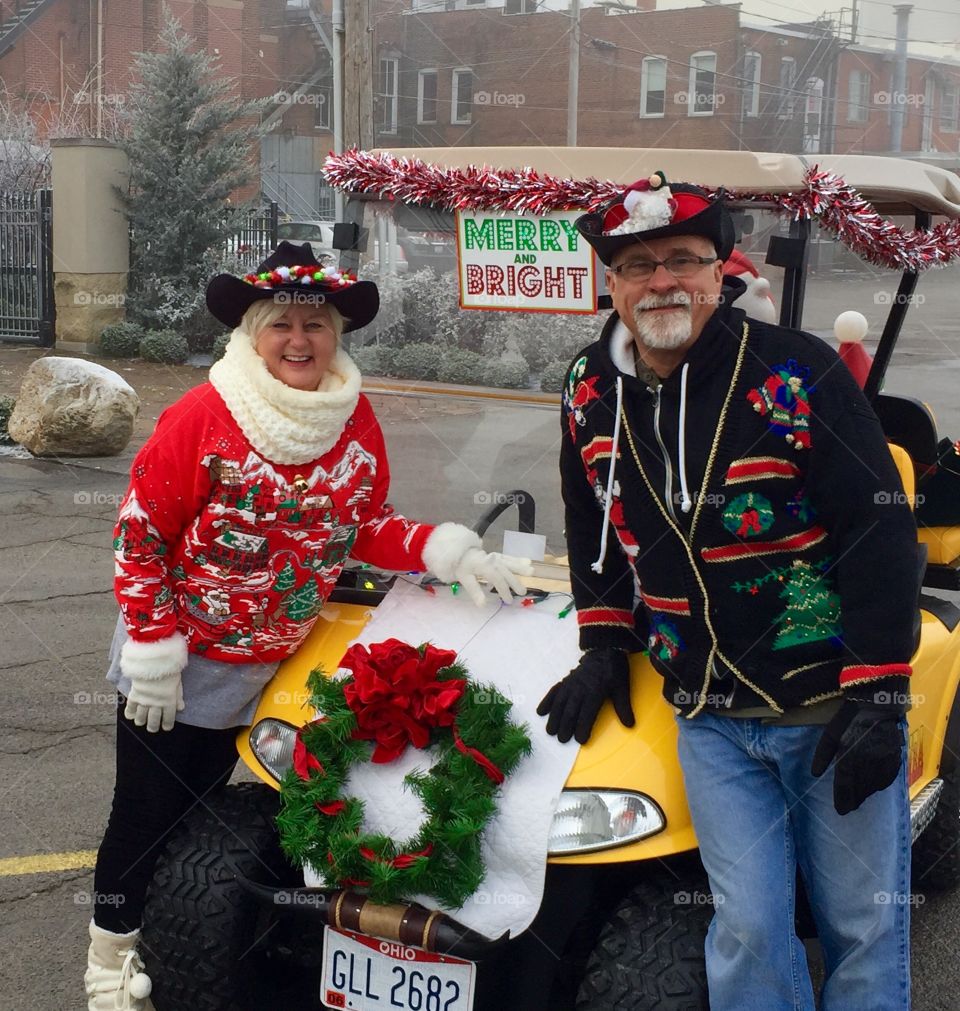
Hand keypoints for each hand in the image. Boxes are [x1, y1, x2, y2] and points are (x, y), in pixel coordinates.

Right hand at [123, 670, 184, 732]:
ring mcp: (144, 701)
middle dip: (153, 727)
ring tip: (141, 723)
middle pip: (153, 721)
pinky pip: (130, 708)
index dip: (167, 724)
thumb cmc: (168, 670)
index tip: (166, 728)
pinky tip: (130, 716)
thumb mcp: (178, 683)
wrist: (154, 662)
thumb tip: (180, 708)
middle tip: (153, 729)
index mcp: (169, 702)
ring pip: (141, 717)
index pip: (168, 718)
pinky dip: (130, 713)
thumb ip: (178, 696)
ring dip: (141, 721)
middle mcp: (156, 704)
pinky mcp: (134, 696)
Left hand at [453, 548, 532, 606]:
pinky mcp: (498, 556)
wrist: (461, 552)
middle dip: (515, 582)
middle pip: (506, 572)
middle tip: (522, 592)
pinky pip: (509, 558)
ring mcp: (496, 557)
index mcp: (484, 567)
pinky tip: (528, 561)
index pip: (497, 579)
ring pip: (510, 563)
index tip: (508, 601)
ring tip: (531, 572)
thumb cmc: (463, 566)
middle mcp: (492, 561)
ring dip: (521, 567)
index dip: (503, 590)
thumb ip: (474, 591)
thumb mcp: (464, 579)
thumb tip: (482, 604)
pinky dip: (518, 560)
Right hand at [537, 648, 633, 743]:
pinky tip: (541, 711)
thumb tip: (630, 725)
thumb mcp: (623, 688)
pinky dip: (547, 701)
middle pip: (571, 710)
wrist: (604, 651)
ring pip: (560, 702)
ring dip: (554, 717)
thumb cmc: (614, 671)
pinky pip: (554, 691)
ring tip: (550, 731)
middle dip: (565, 726)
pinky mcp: (566, 681)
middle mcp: (580, 689)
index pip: (588, 712)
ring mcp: (571, 684)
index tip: (580, 740)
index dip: (583, 727)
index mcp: (595, 691)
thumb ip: (623, 707)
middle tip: (562, 740)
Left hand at [811, 700, 903, 814]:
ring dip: (866, 794)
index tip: (840, 811)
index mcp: (850, 754)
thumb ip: (822, 754)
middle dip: (854, 800)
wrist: (878, 704)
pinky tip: (874, 787)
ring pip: (875, 785)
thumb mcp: (831, 733)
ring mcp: (884, 760)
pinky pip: (888, 778)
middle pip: (861, 788)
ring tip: (859, 799)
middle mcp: (868, 761)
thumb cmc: (850, 719)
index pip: (846, 783)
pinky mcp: (896, 758)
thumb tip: (814, 774)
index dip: (843, 798)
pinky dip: (880, 785)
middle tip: (849, 808)